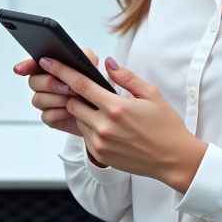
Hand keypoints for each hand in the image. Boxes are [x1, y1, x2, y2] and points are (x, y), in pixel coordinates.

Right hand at [13, 49, 99, 138]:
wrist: (100, 113)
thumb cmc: (94, 89)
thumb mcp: (93, 69)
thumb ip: (86, 57)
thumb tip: (81, 55)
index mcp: (52, 69)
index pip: (33, 64)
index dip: (25, 65)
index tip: (20, 69)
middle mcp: (46, 84)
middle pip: (33, 82)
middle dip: (50, 84)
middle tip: (67, 87)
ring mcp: (47, 101)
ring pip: (38, 99)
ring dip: (56, 99)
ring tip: (72, 99)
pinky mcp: (50, 118)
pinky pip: (46, 116)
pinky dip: (58, 113)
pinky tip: (69, 111)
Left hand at [34, 56, 208, 193]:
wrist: (173, 159)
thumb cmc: (165, 126)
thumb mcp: (151, 95)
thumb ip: (126, 77)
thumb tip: (107, 63)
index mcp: (117, 107)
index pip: (80, 84)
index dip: (61, 71)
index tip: (47, 62)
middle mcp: (105, 126)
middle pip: (73, 103)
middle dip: (73, 93)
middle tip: (86, 89)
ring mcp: (100, 143)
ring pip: (78, 119)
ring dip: (83, 111)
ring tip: (104, 110)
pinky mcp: (100, 154)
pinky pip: (85, 135)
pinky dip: (90, 126)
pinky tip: (109, 126)